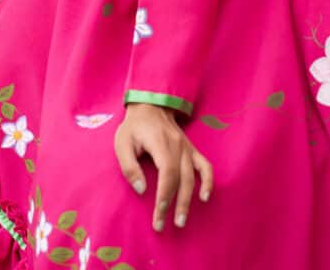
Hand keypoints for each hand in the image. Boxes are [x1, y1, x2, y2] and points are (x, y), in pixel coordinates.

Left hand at [114, 103, 212, 231]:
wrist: (150, 105)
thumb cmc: (134, 126)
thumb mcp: (122, 142)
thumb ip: (129, 166)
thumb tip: (142, 189)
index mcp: (161, 143)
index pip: (167, 174)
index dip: (165, 196)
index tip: (158, 215)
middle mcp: (178, 146)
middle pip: (181, 180)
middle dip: (174, 205)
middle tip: (165, 225)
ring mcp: (186, 147)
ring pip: (193, 177)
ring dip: (188, 200)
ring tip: (181, 220)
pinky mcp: (191, 149)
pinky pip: (205, 166)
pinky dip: (208, 182)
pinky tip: (204, 197)